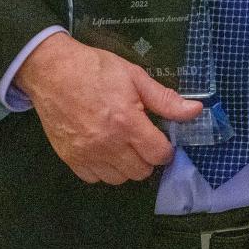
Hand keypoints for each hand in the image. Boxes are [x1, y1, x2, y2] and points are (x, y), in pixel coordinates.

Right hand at [13, 32, 202, 183]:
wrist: (52, 72)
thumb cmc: (97, 70)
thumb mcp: (136, 77)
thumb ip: (165, 99)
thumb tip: (196, 110)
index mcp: (127, 123)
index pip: (158, 154)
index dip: (166, 148)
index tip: (162, 138)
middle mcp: (107, 144)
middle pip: (140, 171)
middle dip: (148, 158)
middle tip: (143, 140)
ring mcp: (86, 154)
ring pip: (118, 179)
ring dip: (126, 166)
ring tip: (124, 145)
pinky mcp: (69, 158)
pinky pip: (94, 178)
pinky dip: (103, 169)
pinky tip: (105, 150)